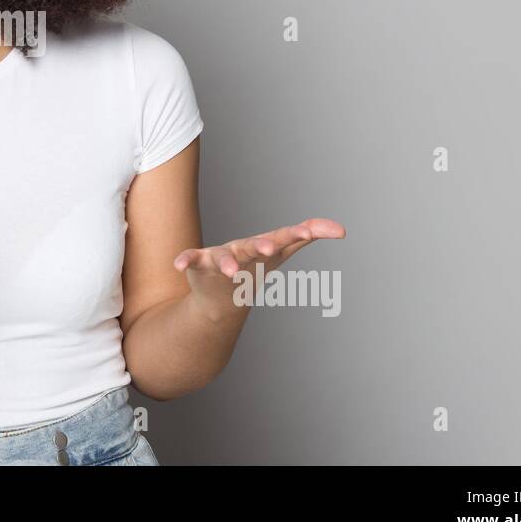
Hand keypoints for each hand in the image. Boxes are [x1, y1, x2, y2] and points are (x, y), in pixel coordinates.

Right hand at [173, 218, 344, 302]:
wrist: (222, 293)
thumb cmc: (254, 264)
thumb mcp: (282, 250)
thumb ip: (308, 235)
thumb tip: (342, 228)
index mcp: (263, 246)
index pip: (281, 238)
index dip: (293, 235)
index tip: (308, 233)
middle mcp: (242, 248)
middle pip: (252, 246)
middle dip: (260, 246)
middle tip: (269, 249)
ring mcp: (219, 256)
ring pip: (222, 257)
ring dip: (225, 262)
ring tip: (229, 269)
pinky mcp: (199, 266)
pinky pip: (190, 260)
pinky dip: (184, 260)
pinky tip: (178, 264)